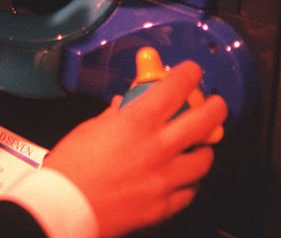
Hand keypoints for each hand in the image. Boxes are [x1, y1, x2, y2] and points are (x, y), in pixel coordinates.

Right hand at [44, 62, 227, 236]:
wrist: (63, 209)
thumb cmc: (71, 167)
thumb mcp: (91, 129)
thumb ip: (115, 116)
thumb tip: (125, 107)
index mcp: (138, 121)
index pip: (176, 87)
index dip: (189, 74)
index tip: (192, 72)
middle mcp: (158, 148)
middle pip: (204, 121)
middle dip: (215, 108)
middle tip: (216, 105)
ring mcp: (164, 179)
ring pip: (204, 160)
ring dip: (204, 149)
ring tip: (200, 145)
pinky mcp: (162, 207)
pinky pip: (189, 192)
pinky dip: (190, 182)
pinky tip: (184, 177)